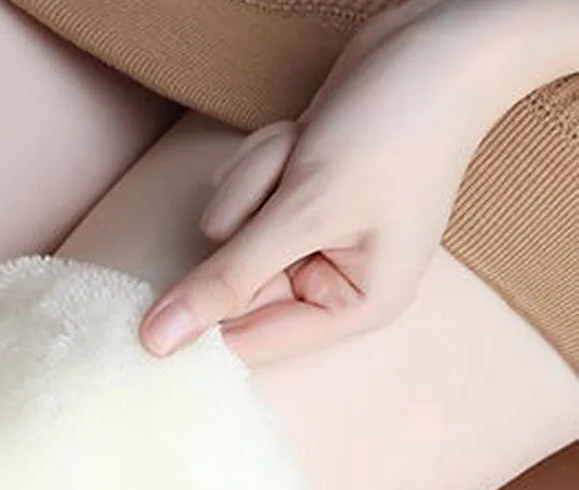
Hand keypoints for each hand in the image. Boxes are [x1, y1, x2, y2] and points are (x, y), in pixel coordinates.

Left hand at [139, 0, 501, 365]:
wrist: (437, 36)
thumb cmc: (397, 127)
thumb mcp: (306, 210)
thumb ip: (227, 280)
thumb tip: (159, 342)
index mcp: (352, 307)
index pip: (249, 346)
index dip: (203, 325)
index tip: (157, 310)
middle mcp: (329, 282)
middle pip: (232, 286)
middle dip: (248, 224)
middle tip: (287, 185)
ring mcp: (308, 239)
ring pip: (228, 234)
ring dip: (255, 184)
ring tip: (307, 151)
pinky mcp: (291, 198)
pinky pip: (239, 196)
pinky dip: (262, 162)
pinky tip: (303, 136)